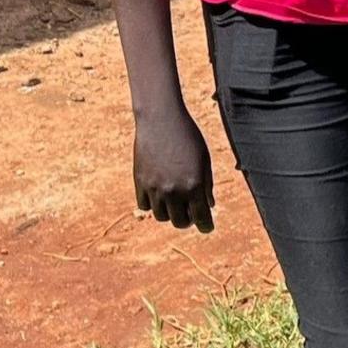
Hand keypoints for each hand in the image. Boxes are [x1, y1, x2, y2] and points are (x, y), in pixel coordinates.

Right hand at [135, 106, 215, 232]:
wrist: (160, 119)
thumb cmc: (188, 136)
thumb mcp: (204, 159)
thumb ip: (207, 185)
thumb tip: (208, 206)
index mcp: (194, 185)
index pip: (202, 218)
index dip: (206, 226)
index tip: (207, 227)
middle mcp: (174, 190)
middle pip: (180, 222)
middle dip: (188, 220)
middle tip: (191, 213)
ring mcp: (154, 188)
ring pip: (161, 216)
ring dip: (170, 213)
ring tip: (175, 203)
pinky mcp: (139, 183)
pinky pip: (144, 206)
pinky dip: (152, 205)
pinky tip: (159, 195)